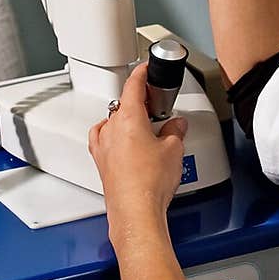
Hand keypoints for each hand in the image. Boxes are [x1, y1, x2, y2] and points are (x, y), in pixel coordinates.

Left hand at [88, 63, 187, 233]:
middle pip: (123, 104)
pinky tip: (126, 145)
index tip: (145, 69)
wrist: (136, 210)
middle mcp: (111, 129)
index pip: (133, 85)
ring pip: (112, 122)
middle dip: (139, 102)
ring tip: (144, 128)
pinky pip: (105, 140)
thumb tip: (176, 125)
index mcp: (129, 118)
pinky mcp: (102, 163)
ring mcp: (103, 146)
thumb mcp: (174, 149)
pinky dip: (115, 136)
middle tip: (155, 105)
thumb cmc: (150, 182)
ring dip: (126, 120)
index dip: (141, 74)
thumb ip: (175, 131)